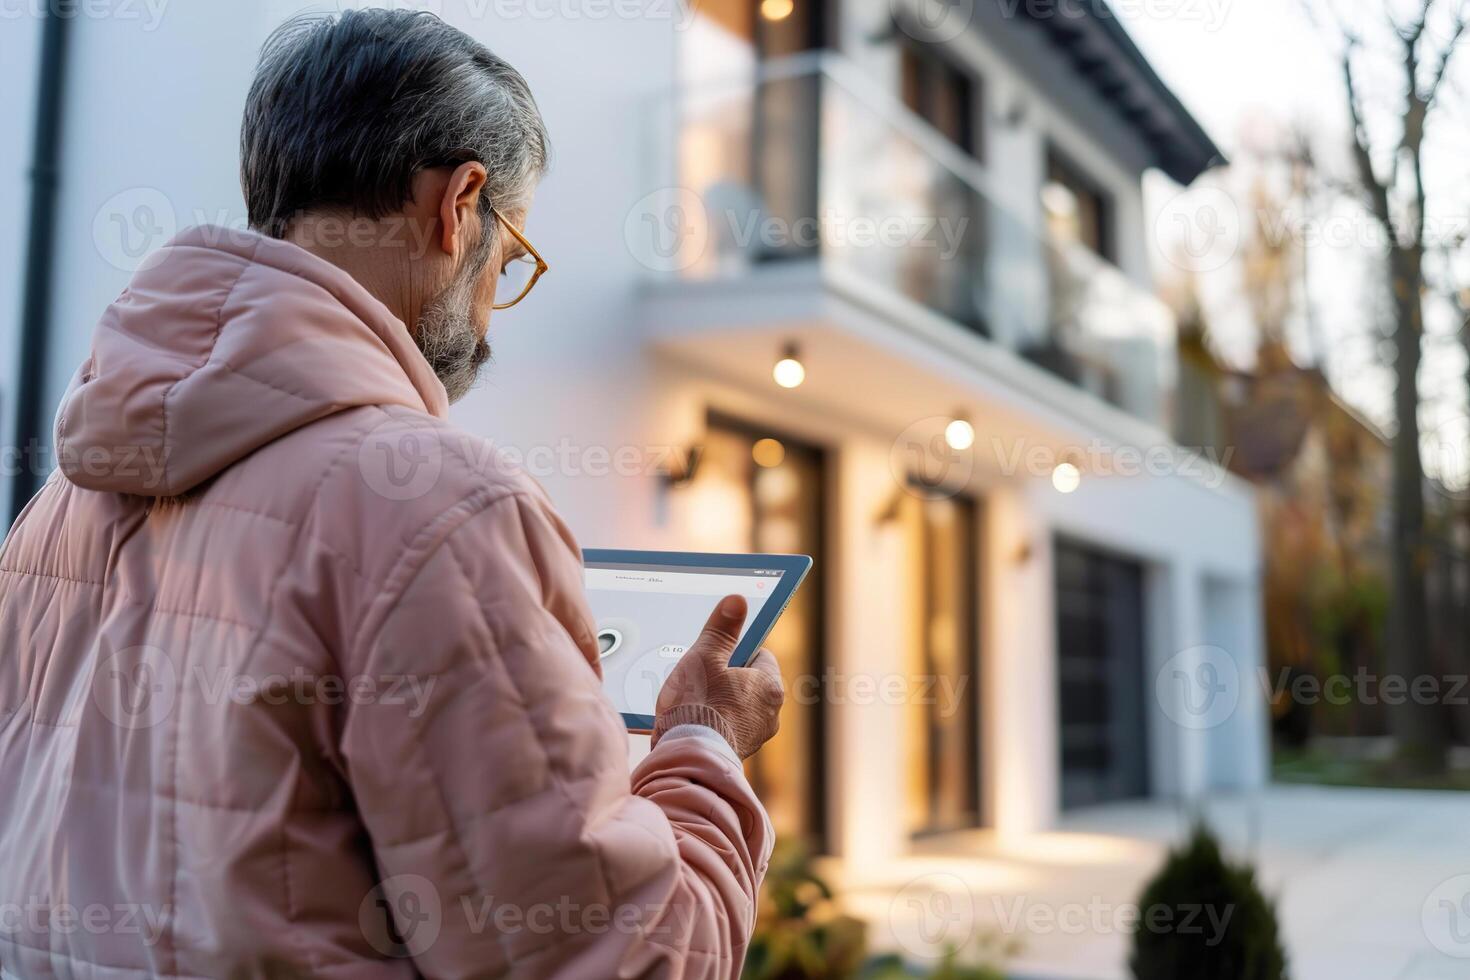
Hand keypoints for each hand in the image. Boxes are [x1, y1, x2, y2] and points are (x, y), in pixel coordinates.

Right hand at [651, 594, 784, 758]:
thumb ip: (721, 629)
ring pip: (738, 705)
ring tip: (692, 698)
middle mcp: (770, 713)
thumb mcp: (706, 657)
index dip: (738, 648)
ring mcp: (755, 736)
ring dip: (719, 699)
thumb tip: (737, 601)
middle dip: (726, 676)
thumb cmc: (698, 705)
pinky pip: (728, 726)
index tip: (720, 648)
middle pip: (749, 681)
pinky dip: (714, 720)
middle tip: (701, 674)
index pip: (761, 654)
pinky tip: (693, 719)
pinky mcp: (738, 751)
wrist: (686, 757)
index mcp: (770, 686)